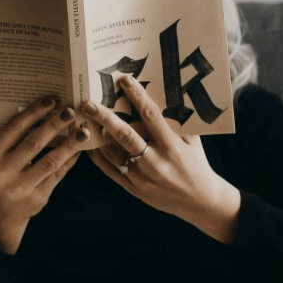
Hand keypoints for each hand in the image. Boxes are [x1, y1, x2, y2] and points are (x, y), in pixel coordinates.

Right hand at [0, 95, 90, 253]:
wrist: (0, 215)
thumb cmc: (2, 176)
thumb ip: (16, 139)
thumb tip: (46, 111)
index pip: (14, 129)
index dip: (34, 112)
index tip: (51, 99)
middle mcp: (3, 172)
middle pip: (33, 143)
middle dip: (54, 125)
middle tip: (70, 110)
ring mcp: (20, 187)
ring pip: (50, 161)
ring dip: (69, 144)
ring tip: (83, 131)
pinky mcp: (37, 198)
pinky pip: (58, 175)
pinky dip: (70, 160)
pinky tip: (79, 149)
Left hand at [82, 76, 240, 243]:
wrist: (199, 201)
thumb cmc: (196, 164)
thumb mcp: (193, 142)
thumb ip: (178, 122)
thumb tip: (164, 95)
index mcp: (172, 146)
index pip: (151, 116)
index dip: (137, 96)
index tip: (124, 80)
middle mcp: (156, 161)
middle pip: (125, 134)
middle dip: (104, 117)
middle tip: (87, 103)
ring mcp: (143, 177)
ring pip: (113, 153)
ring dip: (97, 137)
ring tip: (82, 121)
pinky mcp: (134, 189)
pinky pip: (111, 170)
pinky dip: (98, 157)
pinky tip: (89, 144)